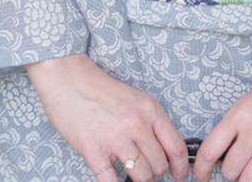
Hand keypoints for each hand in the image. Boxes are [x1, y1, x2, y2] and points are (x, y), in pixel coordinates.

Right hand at [26, 52, 190, 181]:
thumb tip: (165, 151)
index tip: (180, 176)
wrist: (69, 80)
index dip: (182, 167)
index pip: (177, 147)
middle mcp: (137, 125)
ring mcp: (116, 139)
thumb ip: (152, 123)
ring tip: (131, 173)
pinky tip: (115, 181)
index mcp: (150, 110)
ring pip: (142, 177)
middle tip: (146, 170)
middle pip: (160, 166)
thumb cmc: (102, 90)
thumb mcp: (136, 99)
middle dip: (155, 173)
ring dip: (138, 180)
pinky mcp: (94, 151)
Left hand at [192, 68, 251, 181]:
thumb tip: (220, 155)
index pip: (209, 151)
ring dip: (249, 179)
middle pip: (230, 171)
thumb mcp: (248, 102)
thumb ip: (234, 127)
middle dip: (232, 172)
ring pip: (249, 181)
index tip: (202, 176)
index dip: (201, 170)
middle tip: (238, 165)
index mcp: (239, 115)